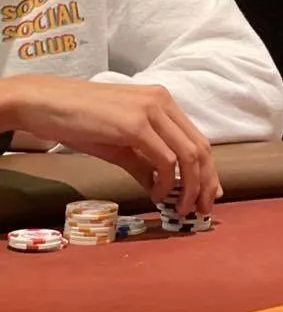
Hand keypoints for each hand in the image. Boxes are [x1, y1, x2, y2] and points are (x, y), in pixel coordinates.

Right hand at [2, 75, 219, 214]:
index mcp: (162, 102)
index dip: (208, 170)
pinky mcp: (135, 124)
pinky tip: (156, 194)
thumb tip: (161, 187)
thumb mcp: (119, 144)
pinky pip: (164, 158)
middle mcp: (163, 102)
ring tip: (181, 207)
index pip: (197, 140)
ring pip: (188, 155)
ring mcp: (151, 110)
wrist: (45, 103)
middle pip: (200, 148)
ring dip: (190, 186)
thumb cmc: (79, 121)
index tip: (208, 195)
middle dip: (206, 183)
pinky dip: (166, 181)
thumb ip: (143, 161)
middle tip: (201, 209)